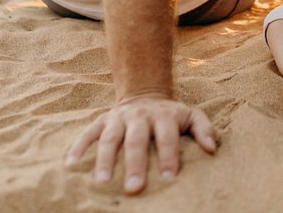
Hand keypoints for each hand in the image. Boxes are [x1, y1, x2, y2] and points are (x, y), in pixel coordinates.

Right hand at [65, 94, 217, 193]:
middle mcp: (139, 115)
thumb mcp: (191, 115)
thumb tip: (212, 149)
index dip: (168, 157)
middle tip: (134, 189)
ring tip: (101, 182)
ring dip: (104, 160)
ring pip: (109, 138)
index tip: (168, 179)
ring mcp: (118, 118)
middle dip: (135, 164)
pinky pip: (87, 133)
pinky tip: (71, 165)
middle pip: (136, 140)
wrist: (145, 94)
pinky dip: (78, 148)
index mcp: (164, 116)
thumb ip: (204, 129)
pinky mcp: (101, 120)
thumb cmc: (171, 115)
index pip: (167, 137)